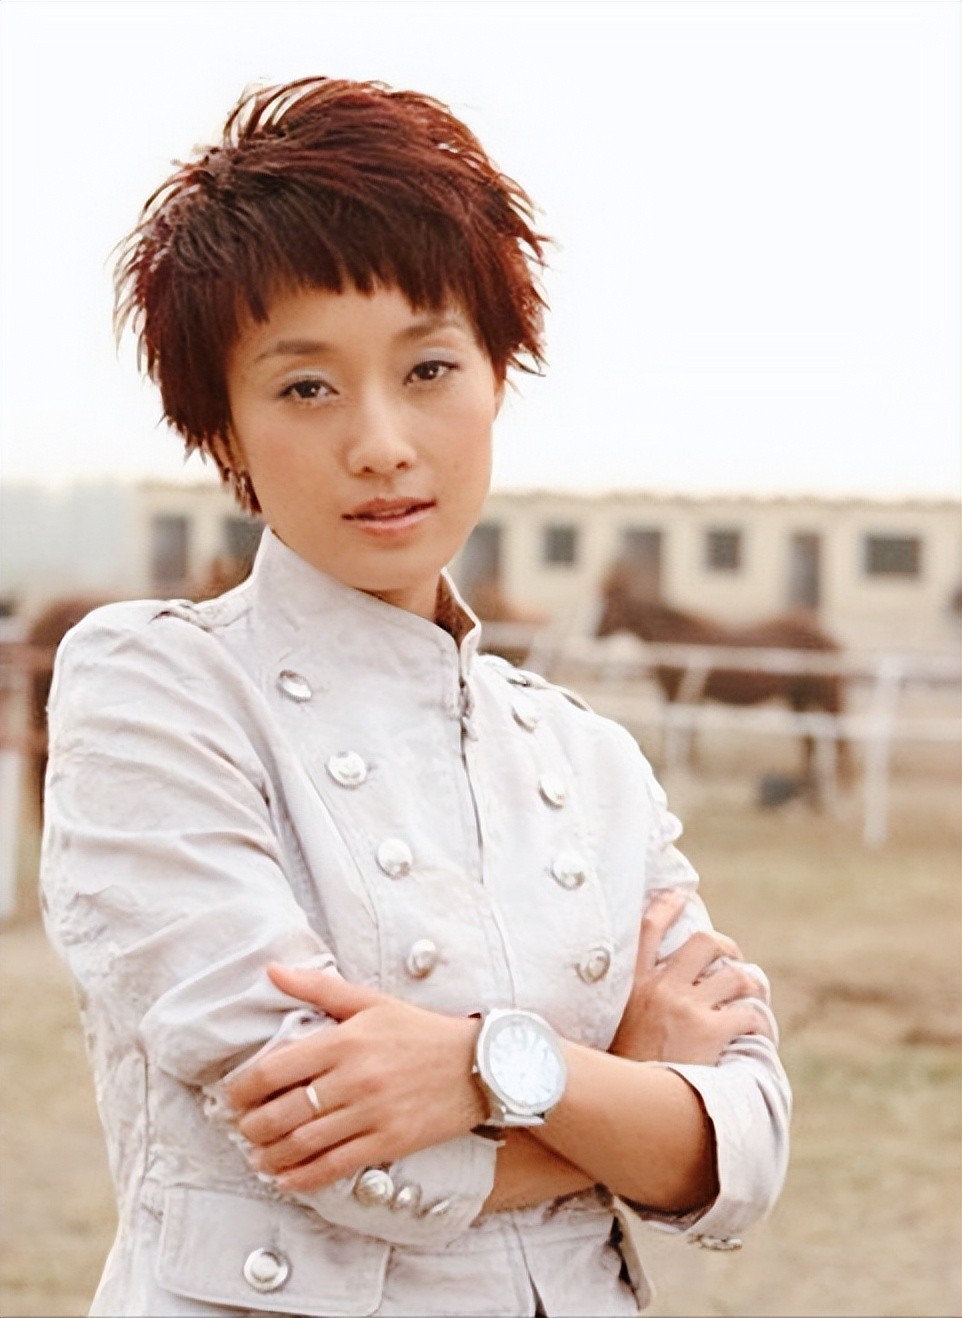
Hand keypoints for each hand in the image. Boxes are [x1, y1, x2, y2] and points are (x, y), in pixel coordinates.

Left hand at [223, 964, 485, 1191]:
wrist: (479, 1064)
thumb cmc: (420, 1030)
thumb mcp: (371, 1001)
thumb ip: (319, 987)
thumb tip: (272, 970)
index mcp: (346, 1039)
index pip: (277, 1067)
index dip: (244, 1087)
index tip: (231, 1096)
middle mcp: (355, 1077)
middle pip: (284, 1110)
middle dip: (252, 1126)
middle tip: (240, 1130)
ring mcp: (372, 1112)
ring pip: (305, 1142)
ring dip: (271, 1155)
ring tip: (257, 1157)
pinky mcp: (389, 1141)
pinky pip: (336, 1164)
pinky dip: (303, 1176)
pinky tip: (286, 1178)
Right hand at [610, 890, 765, 1065]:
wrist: (624, 1106)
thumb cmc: (620, 1070)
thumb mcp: (611, 1025)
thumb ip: (629, 1002)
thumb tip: (652, 990)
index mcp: (631, 984)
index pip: (648, 928)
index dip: (667, 904)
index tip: (681, 892)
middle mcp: (659, 987)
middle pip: (704, 942)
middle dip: (727, 946)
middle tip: (734, 959)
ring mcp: (686, 1008)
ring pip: (735, 977)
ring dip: (751, 986)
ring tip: (754, 997)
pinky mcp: (710, 1032)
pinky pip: (749, 1015)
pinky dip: (760, 1023)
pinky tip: (759, 1033)